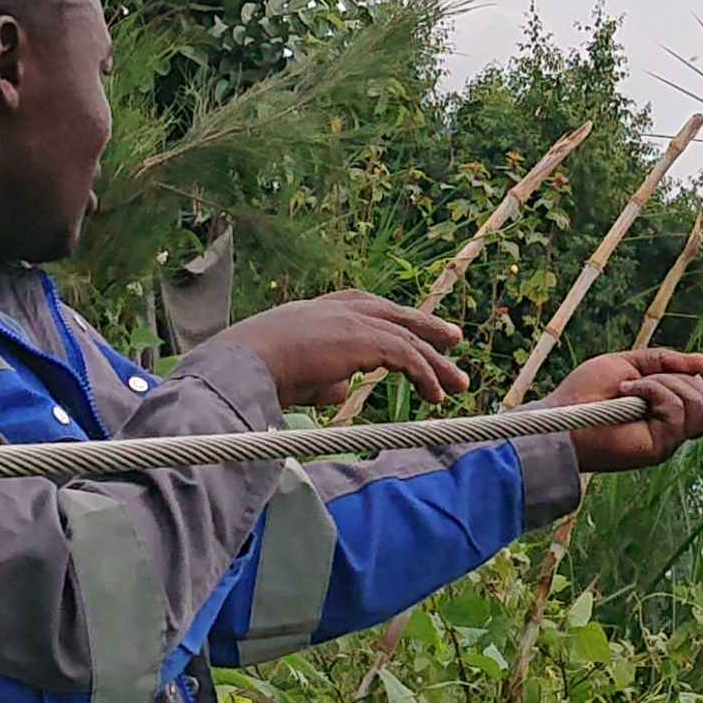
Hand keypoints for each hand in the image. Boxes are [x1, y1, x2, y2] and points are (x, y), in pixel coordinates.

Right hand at [212, 291, 469, 415]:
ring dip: (435, 364)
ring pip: (408, 338)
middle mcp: (340, 309)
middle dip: (427, 328)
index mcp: (320, 311)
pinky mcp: (365, 339)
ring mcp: (353, 320)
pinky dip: (424, 376)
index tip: (413, 329)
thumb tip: (345, 391)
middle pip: (396, 315)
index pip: (366, 306)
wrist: (245, 363)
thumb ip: (325, 379)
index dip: (393, 318)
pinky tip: (435, 396)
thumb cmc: (260, 372)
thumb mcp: (298, 373)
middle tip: (453, 339)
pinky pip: (407, 356)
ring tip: (457, 384)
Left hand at [552, 348, 702, 475]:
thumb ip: (664, 362)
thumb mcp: (629, 363)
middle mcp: (671, 429)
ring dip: (664, 383)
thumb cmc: (586, 391)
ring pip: (698, 405)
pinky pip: (677, 411)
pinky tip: (627, 393)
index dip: (699, 382)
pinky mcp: (659, 446)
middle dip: (680, 377)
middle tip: (644, 379)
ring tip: (631, 388)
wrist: (562, 415)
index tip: (679, 369)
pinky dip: (654, 391)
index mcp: (666, 412)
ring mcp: (667, 440)